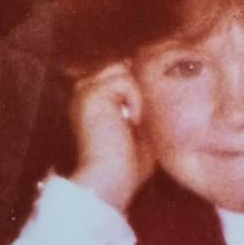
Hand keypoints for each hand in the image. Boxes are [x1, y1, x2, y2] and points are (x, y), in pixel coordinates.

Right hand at [70, 61, 150, 211]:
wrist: (110, 180)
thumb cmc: (127, 163)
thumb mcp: (139, 128)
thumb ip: (142, 105)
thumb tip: (159, 86)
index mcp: (92, 99)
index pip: (118, 71)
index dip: (137, 82)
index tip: (146, 107)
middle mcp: (84, 91)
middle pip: (120, 64)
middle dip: (136, 85)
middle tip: (140, 116)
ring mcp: (85, 90)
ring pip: (121, 68)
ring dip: (135, 93)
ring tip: (135, 120)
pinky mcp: (91, 94)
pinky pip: (123, 79)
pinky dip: (134, 99)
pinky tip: (131, 121)